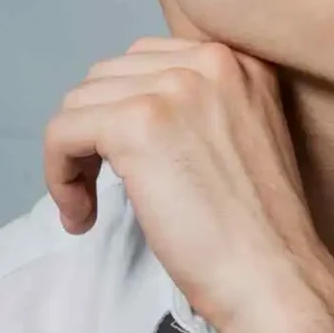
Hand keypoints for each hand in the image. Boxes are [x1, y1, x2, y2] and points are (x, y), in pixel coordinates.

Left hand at [43, 37, 333, 332]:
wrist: (275, 275)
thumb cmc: (257, 224)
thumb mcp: (245, 129)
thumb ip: (202, 100)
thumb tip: (131, 103)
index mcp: (239, 57)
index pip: (148, 60)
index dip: (124, 109)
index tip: (126, 158)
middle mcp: (210, 58)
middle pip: (110, 75)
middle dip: (95, 129)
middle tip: (102, 184)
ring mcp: (175, 87)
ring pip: (81, 101)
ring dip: (74, 154)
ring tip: (90, 203)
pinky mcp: (138, 123)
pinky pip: (64, 131)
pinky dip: (58, 174)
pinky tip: (81, 214)